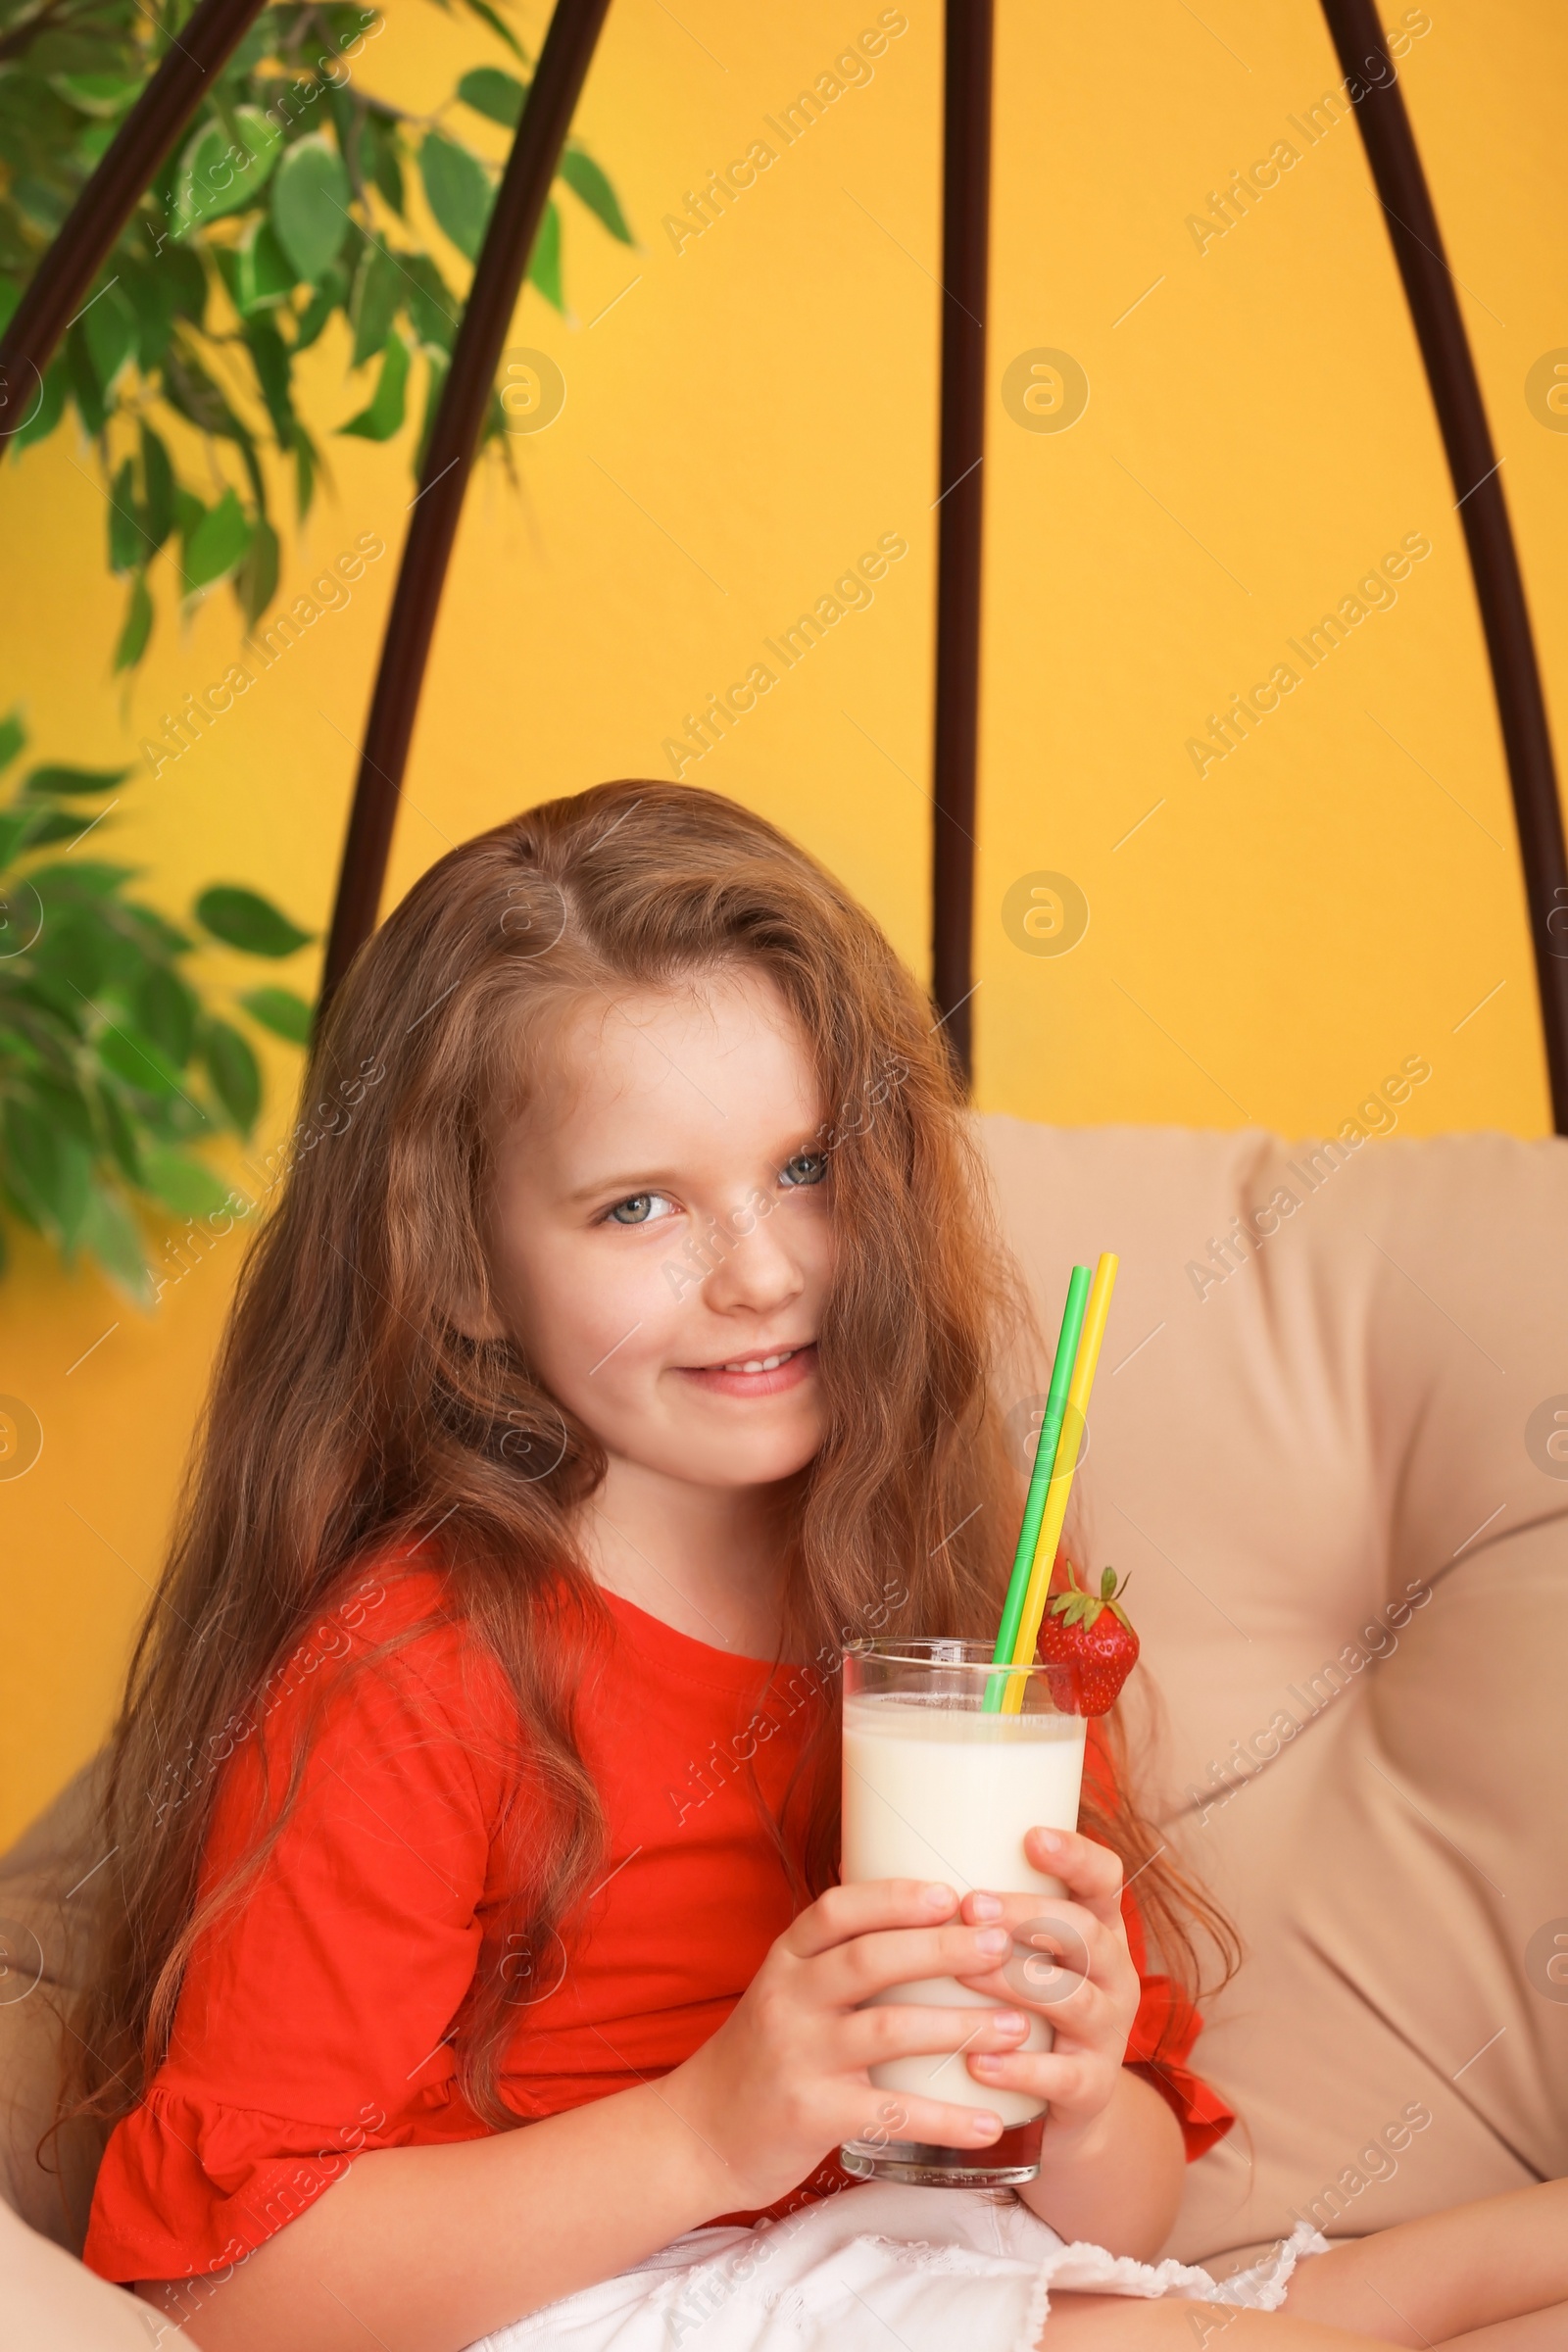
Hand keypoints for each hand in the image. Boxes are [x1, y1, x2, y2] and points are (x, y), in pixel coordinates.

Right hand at [663, 1879, 1038, 2211]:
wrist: (698, 2135)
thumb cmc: (762, 2055)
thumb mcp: (786, 1991)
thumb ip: (837, 1959)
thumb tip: (924, 1916)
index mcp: (786, 1960)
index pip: (838, 1909)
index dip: (896, 1897)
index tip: (952, 1891)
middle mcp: (788, 1998)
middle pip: (871, 1958)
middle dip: (942, 1947)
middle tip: (1000, 1943)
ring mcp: (798, 2057)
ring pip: (887, 2029)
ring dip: (959, 2026)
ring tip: (1016, 2026)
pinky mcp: (811, 2115)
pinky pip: (890, 2114)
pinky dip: (946, 2119)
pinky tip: (990, 2123)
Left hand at [951, 1826, 1140, 2153]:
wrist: (1063, 2102)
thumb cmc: (1024, 2006)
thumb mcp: (1024, 1953)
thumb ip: (988, 1913)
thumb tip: (895, 1848)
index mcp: (1099, 1930)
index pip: (1104, 1879)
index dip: (1076, 1855)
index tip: (1030, 1836)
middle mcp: (1114, 1975)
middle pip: (1084, 1934)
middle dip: (1027, 1915)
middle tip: (971, 1904)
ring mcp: (1108, 2033)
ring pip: (1071, 1999)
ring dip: (1014, 1983)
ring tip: (963, 1973)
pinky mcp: (1092, 2088)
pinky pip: (1061, 2077)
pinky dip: (1018, 2069)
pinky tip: (975, 2061)